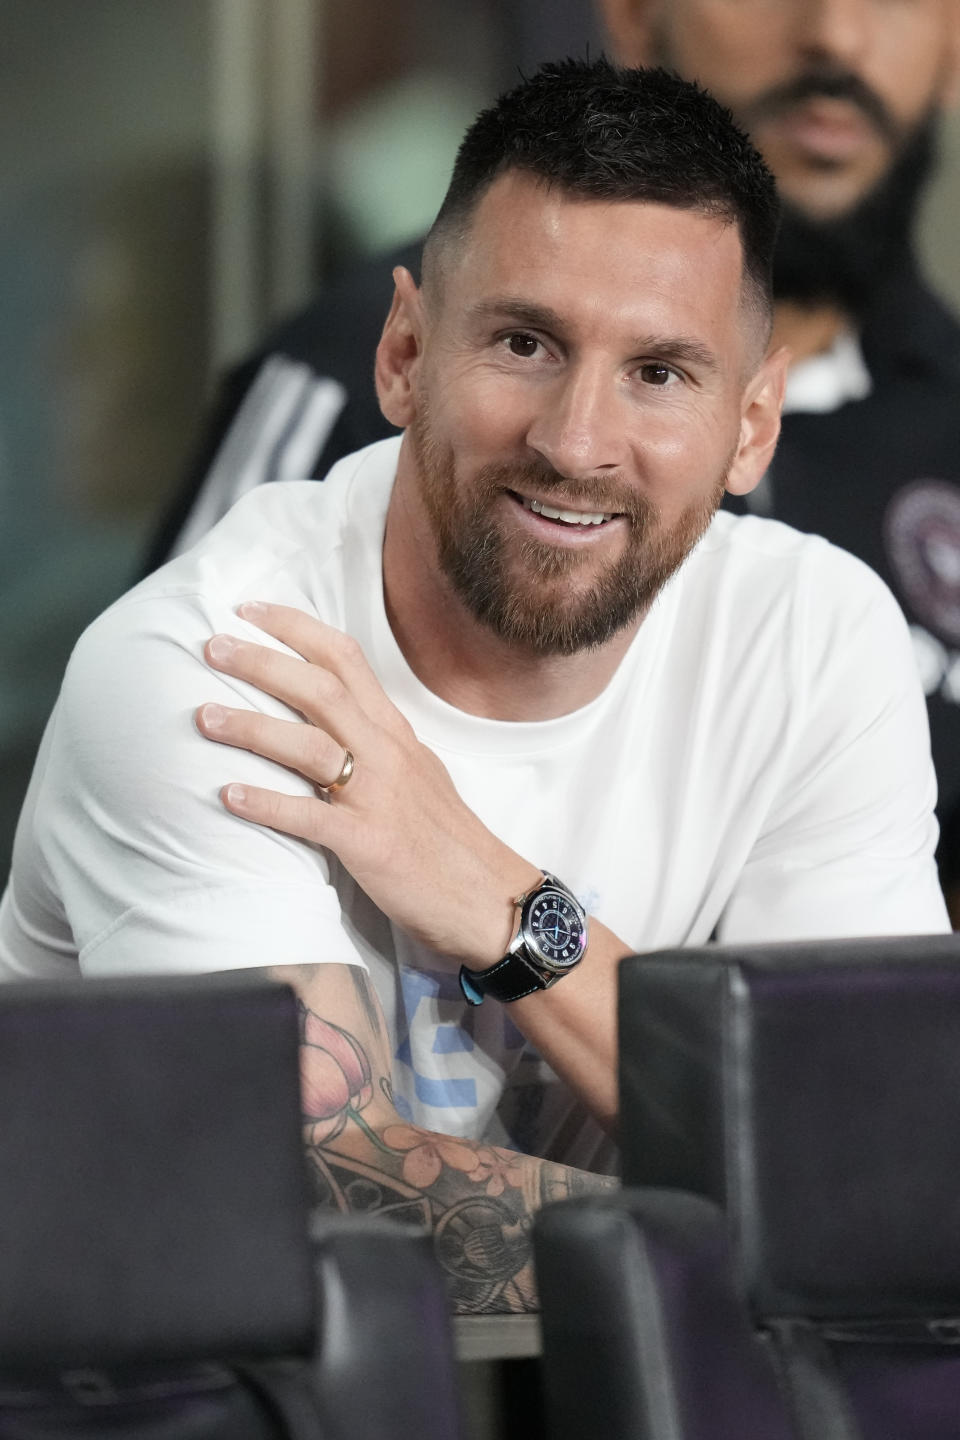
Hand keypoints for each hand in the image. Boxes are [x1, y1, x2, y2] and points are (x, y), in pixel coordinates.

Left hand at [196, 601, 538, 964]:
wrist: (490, 897)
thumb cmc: (447, 839)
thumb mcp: (417, 772)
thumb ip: (375, 742)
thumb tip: (331, 722)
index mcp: (395, 732)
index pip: (346, 659)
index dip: (296, 629)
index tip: (249, 610)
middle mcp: (387, 753)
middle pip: (320, 690)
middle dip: (262, 663)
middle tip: (212, 647)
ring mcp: (378, 797)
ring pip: (309, 747)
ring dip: (251, 728)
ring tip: (203, 718)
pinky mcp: (370, 844)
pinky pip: (310, 818)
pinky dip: (267, 804)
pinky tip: (228, 796)